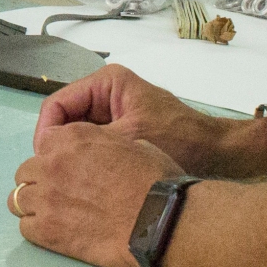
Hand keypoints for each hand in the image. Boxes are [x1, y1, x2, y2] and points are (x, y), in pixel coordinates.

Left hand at [10, 123, 183, 266]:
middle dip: (40, 180)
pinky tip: (56, 232)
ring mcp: (46, 198)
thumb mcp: (132, 143)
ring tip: (55, 214)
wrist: (160, 220)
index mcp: (72, 138)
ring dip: (34, 205)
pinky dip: (37, 229)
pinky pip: (25, 228)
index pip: (44, 142)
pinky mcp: (47, 231)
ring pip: (18, 199)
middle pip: (26, 172)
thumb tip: (99, 153)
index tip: (67, 168)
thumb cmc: (155, 181)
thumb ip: (102, 144)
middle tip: (61, 193)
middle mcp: (52, 164)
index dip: (55, 156)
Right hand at [36, 63, 239, 174]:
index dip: (46, 134)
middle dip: (58, 147)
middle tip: (54, 176)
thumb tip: (47, 157)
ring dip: (73, 157)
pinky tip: (87, 182)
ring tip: (69, 181)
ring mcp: (115, 114)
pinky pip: (94, 146)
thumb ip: (85, 143)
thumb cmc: (180, 140)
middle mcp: (107, 95)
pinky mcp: (123, 133)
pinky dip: (89, 162)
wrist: (221, 155)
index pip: (57, 105)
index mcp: (106, 84)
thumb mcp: (127, 139)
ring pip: (78, 137)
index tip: (45, 162)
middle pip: (65, 121)